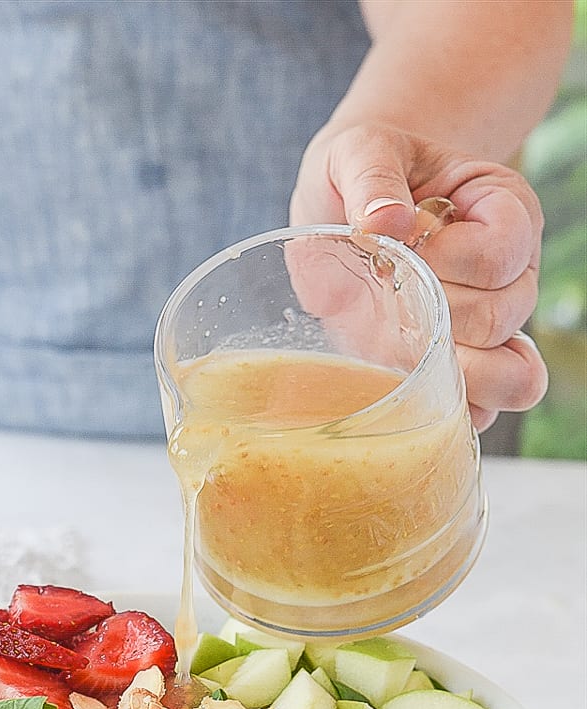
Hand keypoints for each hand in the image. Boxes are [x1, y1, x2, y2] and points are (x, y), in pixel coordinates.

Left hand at [289, 124, 547, 431]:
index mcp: (504, 209)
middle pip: (502, 318)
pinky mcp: (463, 372)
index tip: (401, 246)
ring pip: (512, 379)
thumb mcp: (357, 151)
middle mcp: (513, 273)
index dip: (448, 260)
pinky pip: (483, 414)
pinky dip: (446, 412)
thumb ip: (370, 176)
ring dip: (450, 374)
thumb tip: (385, 224)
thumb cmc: (358, 174)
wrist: (338, 212)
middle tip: (387, 293)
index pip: (502, 252)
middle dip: (433, 314)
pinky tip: (403, 386)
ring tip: (399, 345)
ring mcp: (495, 330)